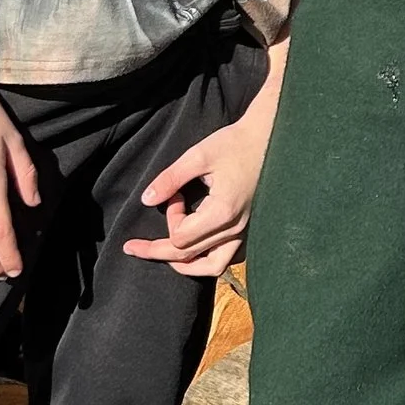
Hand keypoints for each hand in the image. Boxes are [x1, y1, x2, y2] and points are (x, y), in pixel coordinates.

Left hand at [126, 108, 274, 281]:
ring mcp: (245, 232)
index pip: (182, 237)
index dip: (170, 218)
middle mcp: (236, 229)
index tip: (175, 194)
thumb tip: (146, 200)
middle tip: (133, 246)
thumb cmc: (235, 143)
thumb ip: (170, 179)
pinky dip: (207, 259)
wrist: (270, 138)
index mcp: (223, 213)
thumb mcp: (198, 155)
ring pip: (211, 266)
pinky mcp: (249, 230)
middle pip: (189, 257)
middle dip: (159, 249)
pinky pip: (228, 258)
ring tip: (164, 256)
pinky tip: (195, 248)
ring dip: (184, 264)